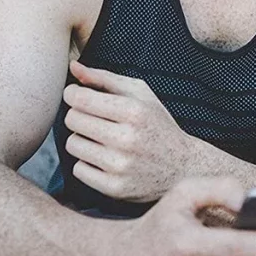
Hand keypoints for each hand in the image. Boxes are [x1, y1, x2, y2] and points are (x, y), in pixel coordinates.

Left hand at [63, 60, 197, 201]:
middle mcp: (127, 139)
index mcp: (135, 111)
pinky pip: (78, 169)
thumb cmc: (157, 125)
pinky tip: (105, 159)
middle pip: (73, 120)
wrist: (183, 168)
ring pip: (72, 144)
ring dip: (82, 139)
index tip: (80, 97)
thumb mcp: (141, 95)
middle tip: (94, 119)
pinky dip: (87, 163)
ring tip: (101, 139)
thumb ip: (104, 78)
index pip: (80, 98)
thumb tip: (72, 66)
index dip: (73, 94)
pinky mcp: (114, 188)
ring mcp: (120, 166)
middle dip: (78, 116)